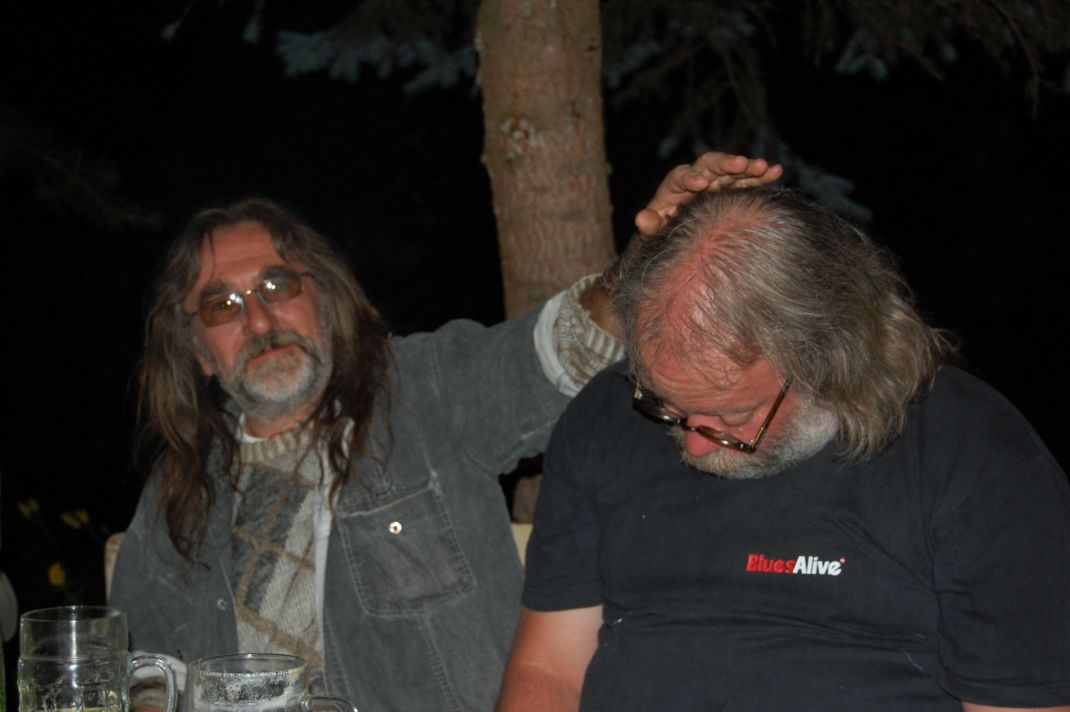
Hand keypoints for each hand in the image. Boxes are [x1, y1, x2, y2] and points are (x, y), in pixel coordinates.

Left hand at [634, 152, 783, 235]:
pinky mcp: (732, 189)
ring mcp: (716, 182)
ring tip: (764, 166)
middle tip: (740, 164)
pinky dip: (760, 176)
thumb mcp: (654, 230)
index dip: (689, 178)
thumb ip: (649, 224)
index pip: (680, 177)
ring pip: (732, 169)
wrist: (676, 232)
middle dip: (725, 164)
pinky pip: (747, 180)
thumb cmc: (663, 231)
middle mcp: (696, 178)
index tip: (700, 183)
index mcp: (674, 186)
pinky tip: (776, 171)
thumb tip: (641, 218)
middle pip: (709, 164)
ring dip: (748, 167)